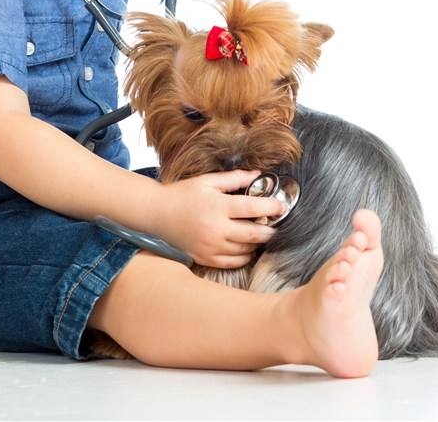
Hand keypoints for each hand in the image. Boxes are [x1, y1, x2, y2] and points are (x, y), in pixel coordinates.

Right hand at [155, 170, 286, 267]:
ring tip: (260, 233)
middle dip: (269, 229)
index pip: (253, 208)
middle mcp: (216, 229)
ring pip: (246, 249)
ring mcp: (211, 246)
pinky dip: (245, 255)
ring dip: (257, 242)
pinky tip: (246, 247)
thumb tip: (258, 174)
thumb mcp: (208, 181)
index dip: (271, 207)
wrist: (157, 214)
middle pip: (254, 234)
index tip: (280, 206)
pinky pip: (233, 262)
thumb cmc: (183, 194)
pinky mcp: (205, 258)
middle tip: (274, 224)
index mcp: (218, 206)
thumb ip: (234, 178)